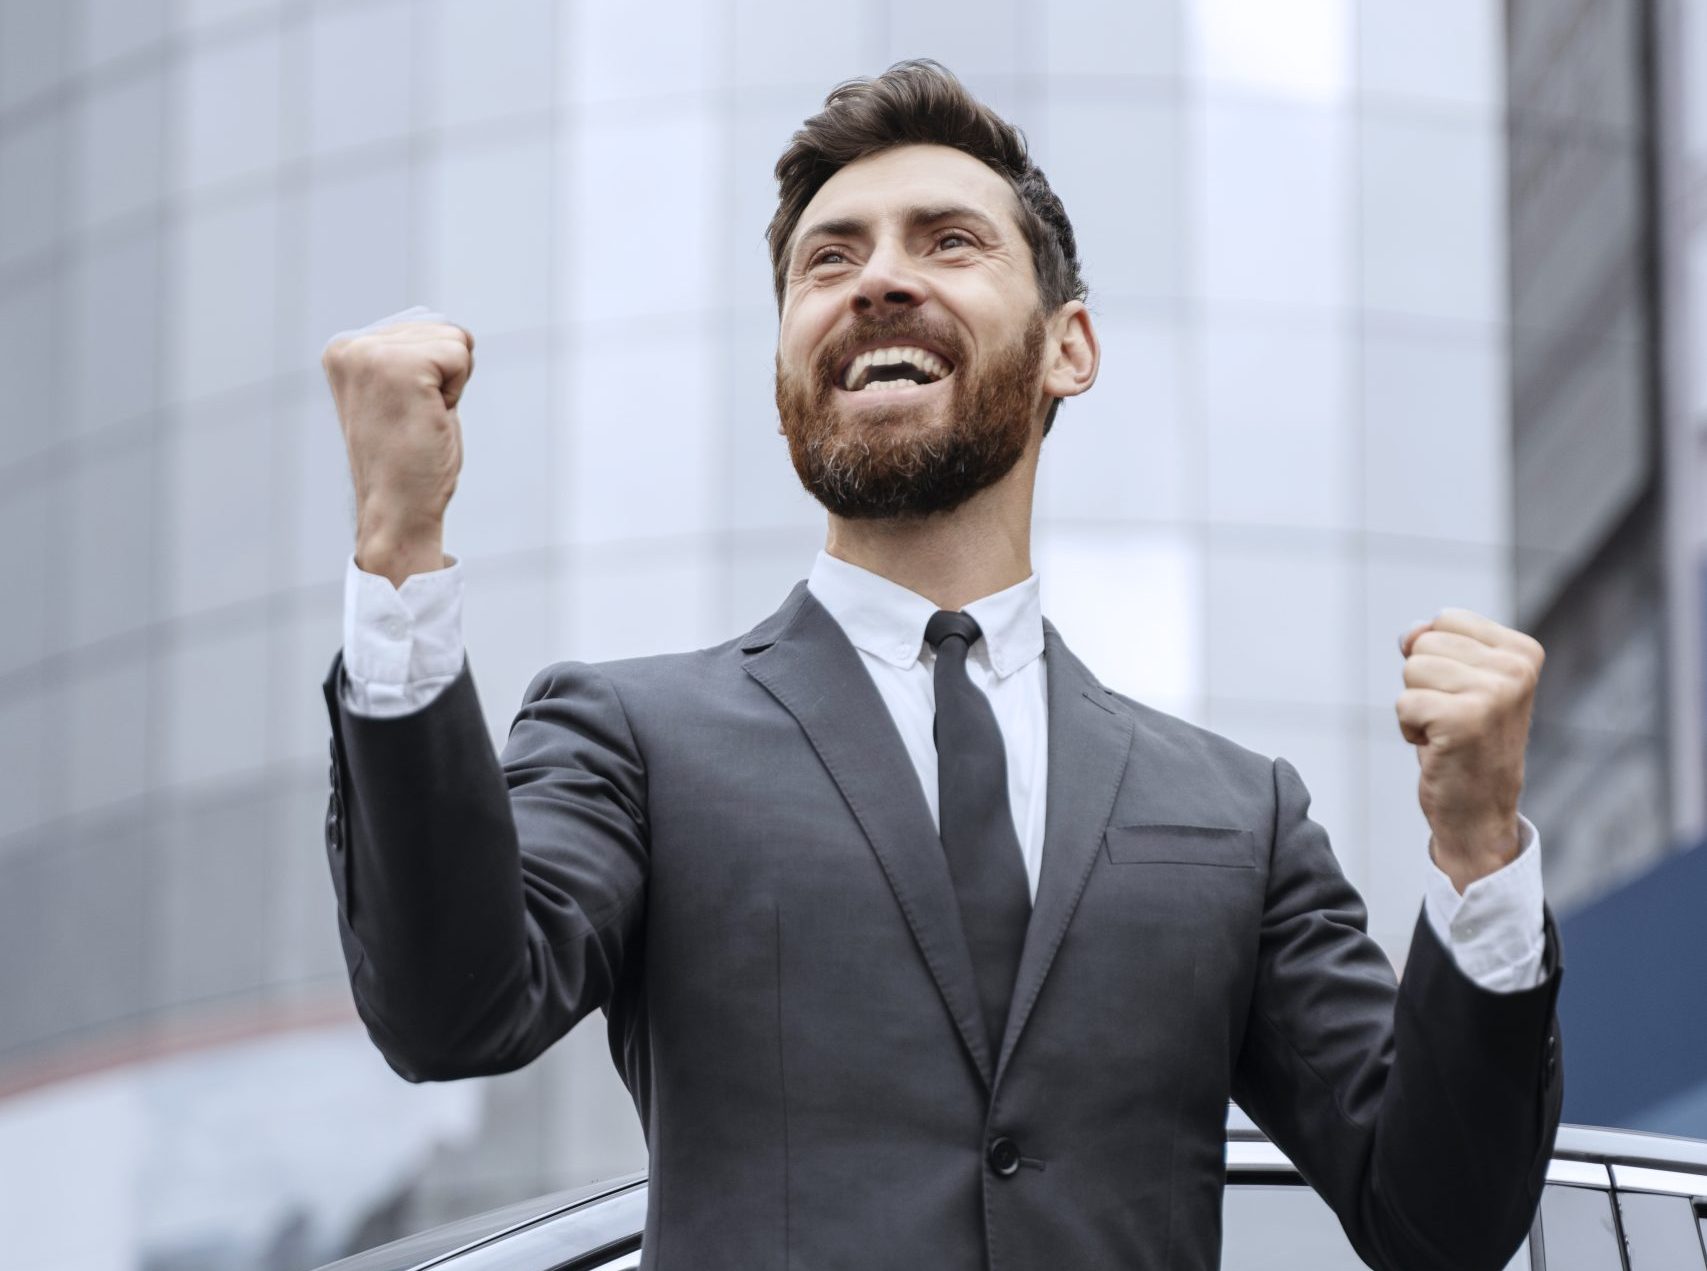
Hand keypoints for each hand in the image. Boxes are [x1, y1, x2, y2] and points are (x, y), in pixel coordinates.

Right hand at [321, 316, 474, 585]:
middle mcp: (349, 346)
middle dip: (444, 378)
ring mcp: (371, 355)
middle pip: (441, 329)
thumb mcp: (399, 394)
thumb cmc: (406, 461)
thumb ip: (409, 355)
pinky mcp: (400, 367)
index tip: (404, 412)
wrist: (397, 510)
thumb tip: (439, 323)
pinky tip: (428, 419)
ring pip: (454, 341)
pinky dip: (456, 392)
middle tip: (415, 419)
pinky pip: (461, 354)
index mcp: (344, 350)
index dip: (432, 375)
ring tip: (419, 420)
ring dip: (450, 386)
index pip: (423, 329)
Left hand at [1395, 609, 1544, 892]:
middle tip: (1452, 718)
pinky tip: (1438, 747)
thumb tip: (1410, 633)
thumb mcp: (1458, 681)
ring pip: (1411, 670)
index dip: (1438, 658)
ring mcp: (1494, 694)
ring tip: (1446, 732)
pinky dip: (1409, 728)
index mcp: (1523, 652)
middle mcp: (1516, 669)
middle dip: (1424, 683)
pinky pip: (1404, 703)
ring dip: (1416, 706)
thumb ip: (1436, 644)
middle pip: (1425, 643)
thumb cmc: (1464, 741)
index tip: (1463, 694)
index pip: (1446, 619)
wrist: (1479, 810)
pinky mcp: (1464, 720)